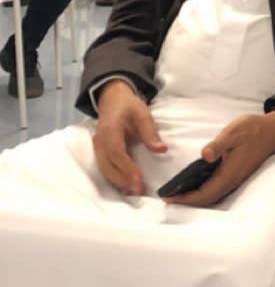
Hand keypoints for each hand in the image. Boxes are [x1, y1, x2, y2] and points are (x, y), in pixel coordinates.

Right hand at [92, 79, 166, 195]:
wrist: (112, 99)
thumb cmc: (129, 106)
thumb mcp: (143, 114)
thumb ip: (150, 133)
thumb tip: (161, 150)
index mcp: (110, 130)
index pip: (117, 153)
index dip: (127, 168)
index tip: (139, 180)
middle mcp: (100, 142)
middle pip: (108, 166)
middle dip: (123, 180)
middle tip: (140, 191)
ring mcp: (97, 148)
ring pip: (105, 170)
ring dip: (118, 182)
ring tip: (134, 192)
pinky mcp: (99, 152)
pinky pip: (105, 168)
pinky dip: (114, 178)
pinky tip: (126, 187)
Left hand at [164, 110, 274, 206]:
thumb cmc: (254, 129)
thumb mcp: (234, 132)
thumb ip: (218, 144)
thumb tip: (204, 155)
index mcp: (230, 174)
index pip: (204, 194)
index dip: (186, 199)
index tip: (169, 198)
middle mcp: (233, 180)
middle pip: (207, 199)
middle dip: (187, 201)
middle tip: (168, 198)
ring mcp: (236, 179)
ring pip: (213, 195)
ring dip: (195, 197)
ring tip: (178, 193)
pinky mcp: (237, 174)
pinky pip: (218, 188)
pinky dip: (204, 190)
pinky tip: (196, 183)